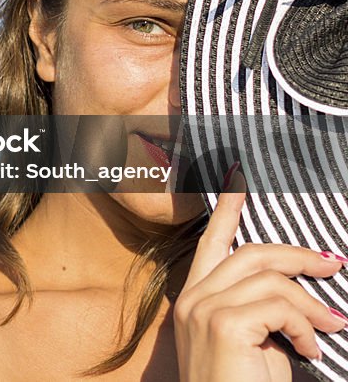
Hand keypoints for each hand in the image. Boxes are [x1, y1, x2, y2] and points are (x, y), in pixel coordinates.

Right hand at [174, 173, 347, 380]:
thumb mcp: (257, 343)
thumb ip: (264, 310)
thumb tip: (304, 287)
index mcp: (196, 299)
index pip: (211, 242)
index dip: (226, 208)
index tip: (238, 177)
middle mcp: (193, 298)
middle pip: (250, 252)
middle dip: (297, 255)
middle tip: (333, 266)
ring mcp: (203, 308)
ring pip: (269, 277)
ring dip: (312, 302)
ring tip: (333, 327)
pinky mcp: (223, 324)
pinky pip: (279, 306)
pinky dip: (306, 326)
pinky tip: (312, 351)